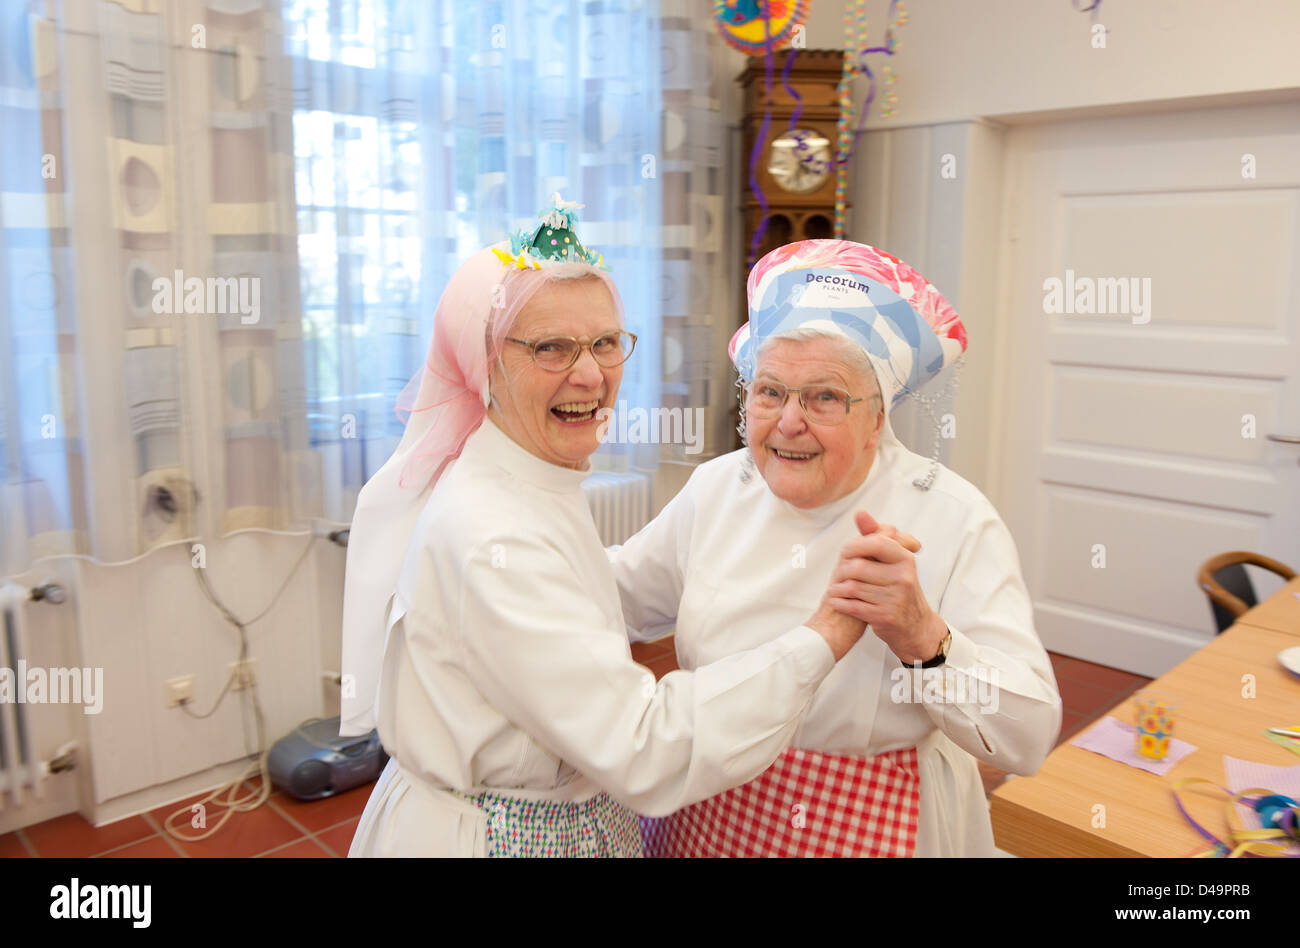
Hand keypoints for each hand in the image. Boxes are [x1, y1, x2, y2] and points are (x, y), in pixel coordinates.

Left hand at [826, 511, 946, 664]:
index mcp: (905, 560)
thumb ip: (875, 536)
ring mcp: (895, 599)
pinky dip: (840, 603)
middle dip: (841, 570)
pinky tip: (838, 601)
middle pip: (858, 567)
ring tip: (835, 588)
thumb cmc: (899, 589)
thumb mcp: (893, 562)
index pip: (876, 543)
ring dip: (837, 588)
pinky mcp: (884, 617)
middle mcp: (903, 578)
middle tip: (837, 573)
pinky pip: (852, 606)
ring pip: (852, 587)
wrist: (915, 626)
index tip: (845, 553)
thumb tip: (860, 513)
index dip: (855, 546)